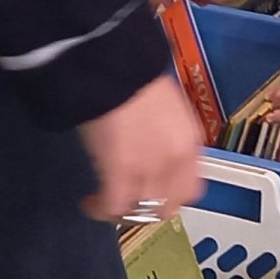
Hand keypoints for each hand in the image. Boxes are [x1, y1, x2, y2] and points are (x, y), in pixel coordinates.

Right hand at [77, 74, 204, 222]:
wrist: (115, 67)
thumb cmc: (135, 78)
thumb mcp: (165, 110)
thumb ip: (164, 137)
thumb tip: (148, 149)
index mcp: (190, 144)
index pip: (190, 190)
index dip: (169, 197)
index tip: (152, 193)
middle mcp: (177, 162)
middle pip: (166, 207)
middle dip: (146, 209)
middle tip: (127, 201)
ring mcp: (150, 170)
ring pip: (139, 212)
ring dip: (122, 210)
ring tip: (104, 201)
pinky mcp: (121, 174)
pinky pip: (113, 206)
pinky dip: (100, 209)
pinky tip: (89, 202)